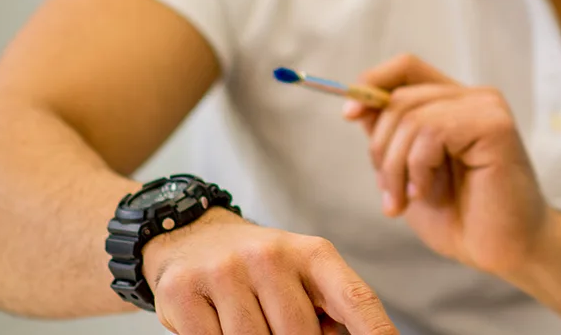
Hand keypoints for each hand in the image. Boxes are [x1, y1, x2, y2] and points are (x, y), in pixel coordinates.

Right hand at [140, 207, 396, 334]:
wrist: (191, 235)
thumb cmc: (260, 268)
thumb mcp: (302, 274)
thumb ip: (328, 308)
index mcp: (312, 254)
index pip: (356, 298)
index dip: (376, 330)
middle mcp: (270, 256)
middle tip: (276, 330)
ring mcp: (224, 271)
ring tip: (247, 322)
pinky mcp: (183, 290)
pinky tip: (216, 324)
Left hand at [343, 53, 551, 276]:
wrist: (505, 253)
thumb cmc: (462, 218)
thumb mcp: (409, 173)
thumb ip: (390, 137)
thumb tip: (357, 105)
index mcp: (454, 104)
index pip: (406, 67)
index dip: (371, 83)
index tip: (349, 116)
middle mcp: (472, 98)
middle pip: (399, 97)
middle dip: (381, 150)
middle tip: (391, 194)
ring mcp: (487, 107)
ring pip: (410, 116)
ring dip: (397, 167)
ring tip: (409, 200)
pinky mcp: (495, 125)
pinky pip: (433, 131)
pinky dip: (419, 167)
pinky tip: (429, 192)